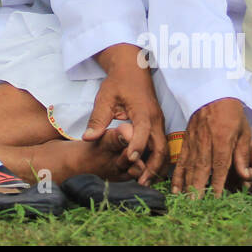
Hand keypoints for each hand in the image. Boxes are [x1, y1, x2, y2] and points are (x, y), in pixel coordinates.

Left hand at [82, 43, 167, 184]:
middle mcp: (155, 119)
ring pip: (163, 149)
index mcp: (143, 111)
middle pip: (161, 147)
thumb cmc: (118, 82)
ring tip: (144, 182)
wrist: (132, 68)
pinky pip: (160, 145)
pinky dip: (156, 159)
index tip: (128, 160)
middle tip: (140, 183)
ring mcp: (158, 122)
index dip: (136, 147)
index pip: (143, 133)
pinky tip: (146, 170)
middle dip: (152, 167)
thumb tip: (88, 139)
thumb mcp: (105, 98)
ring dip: (156, 166)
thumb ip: (98, 119)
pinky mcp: (157, 125)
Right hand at [172, 97, 251, 197]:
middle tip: (196, 204)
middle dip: (198, 186)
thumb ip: (242, 154)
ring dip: (186, 183)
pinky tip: (175, 187)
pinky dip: (177, 174)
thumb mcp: (243, 131)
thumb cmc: (232, 113)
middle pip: (201, 166)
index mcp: (222, 137)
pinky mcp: (186, 139)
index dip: (217, 182)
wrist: (212, 92)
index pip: (220, 163)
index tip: (216, 197)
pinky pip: (181, 158)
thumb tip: (245, 175)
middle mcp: (205, 139)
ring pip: (189, 164)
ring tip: (185, 199)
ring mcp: (193, 139)